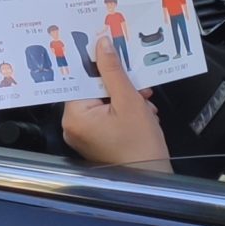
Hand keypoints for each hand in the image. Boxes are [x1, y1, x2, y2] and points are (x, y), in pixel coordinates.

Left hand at [61, 37, 169, 170]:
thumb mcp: (129, 101)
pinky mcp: (96, 141)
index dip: (98, 64)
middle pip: (93, 90)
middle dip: (118, 85)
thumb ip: (113, 71)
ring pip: (103, 102)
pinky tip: (143, 113)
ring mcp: (84, 136)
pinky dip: (124, 111)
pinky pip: (106, 116)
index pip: (81, 78)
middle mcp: (73, 127)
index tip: (111, 51)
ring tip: (145, 103)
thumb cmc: (140, 146)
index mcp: (74, 116)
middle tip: (139, 85)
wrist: (150, 181)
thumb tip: (102, 44)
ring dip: (125, 98)